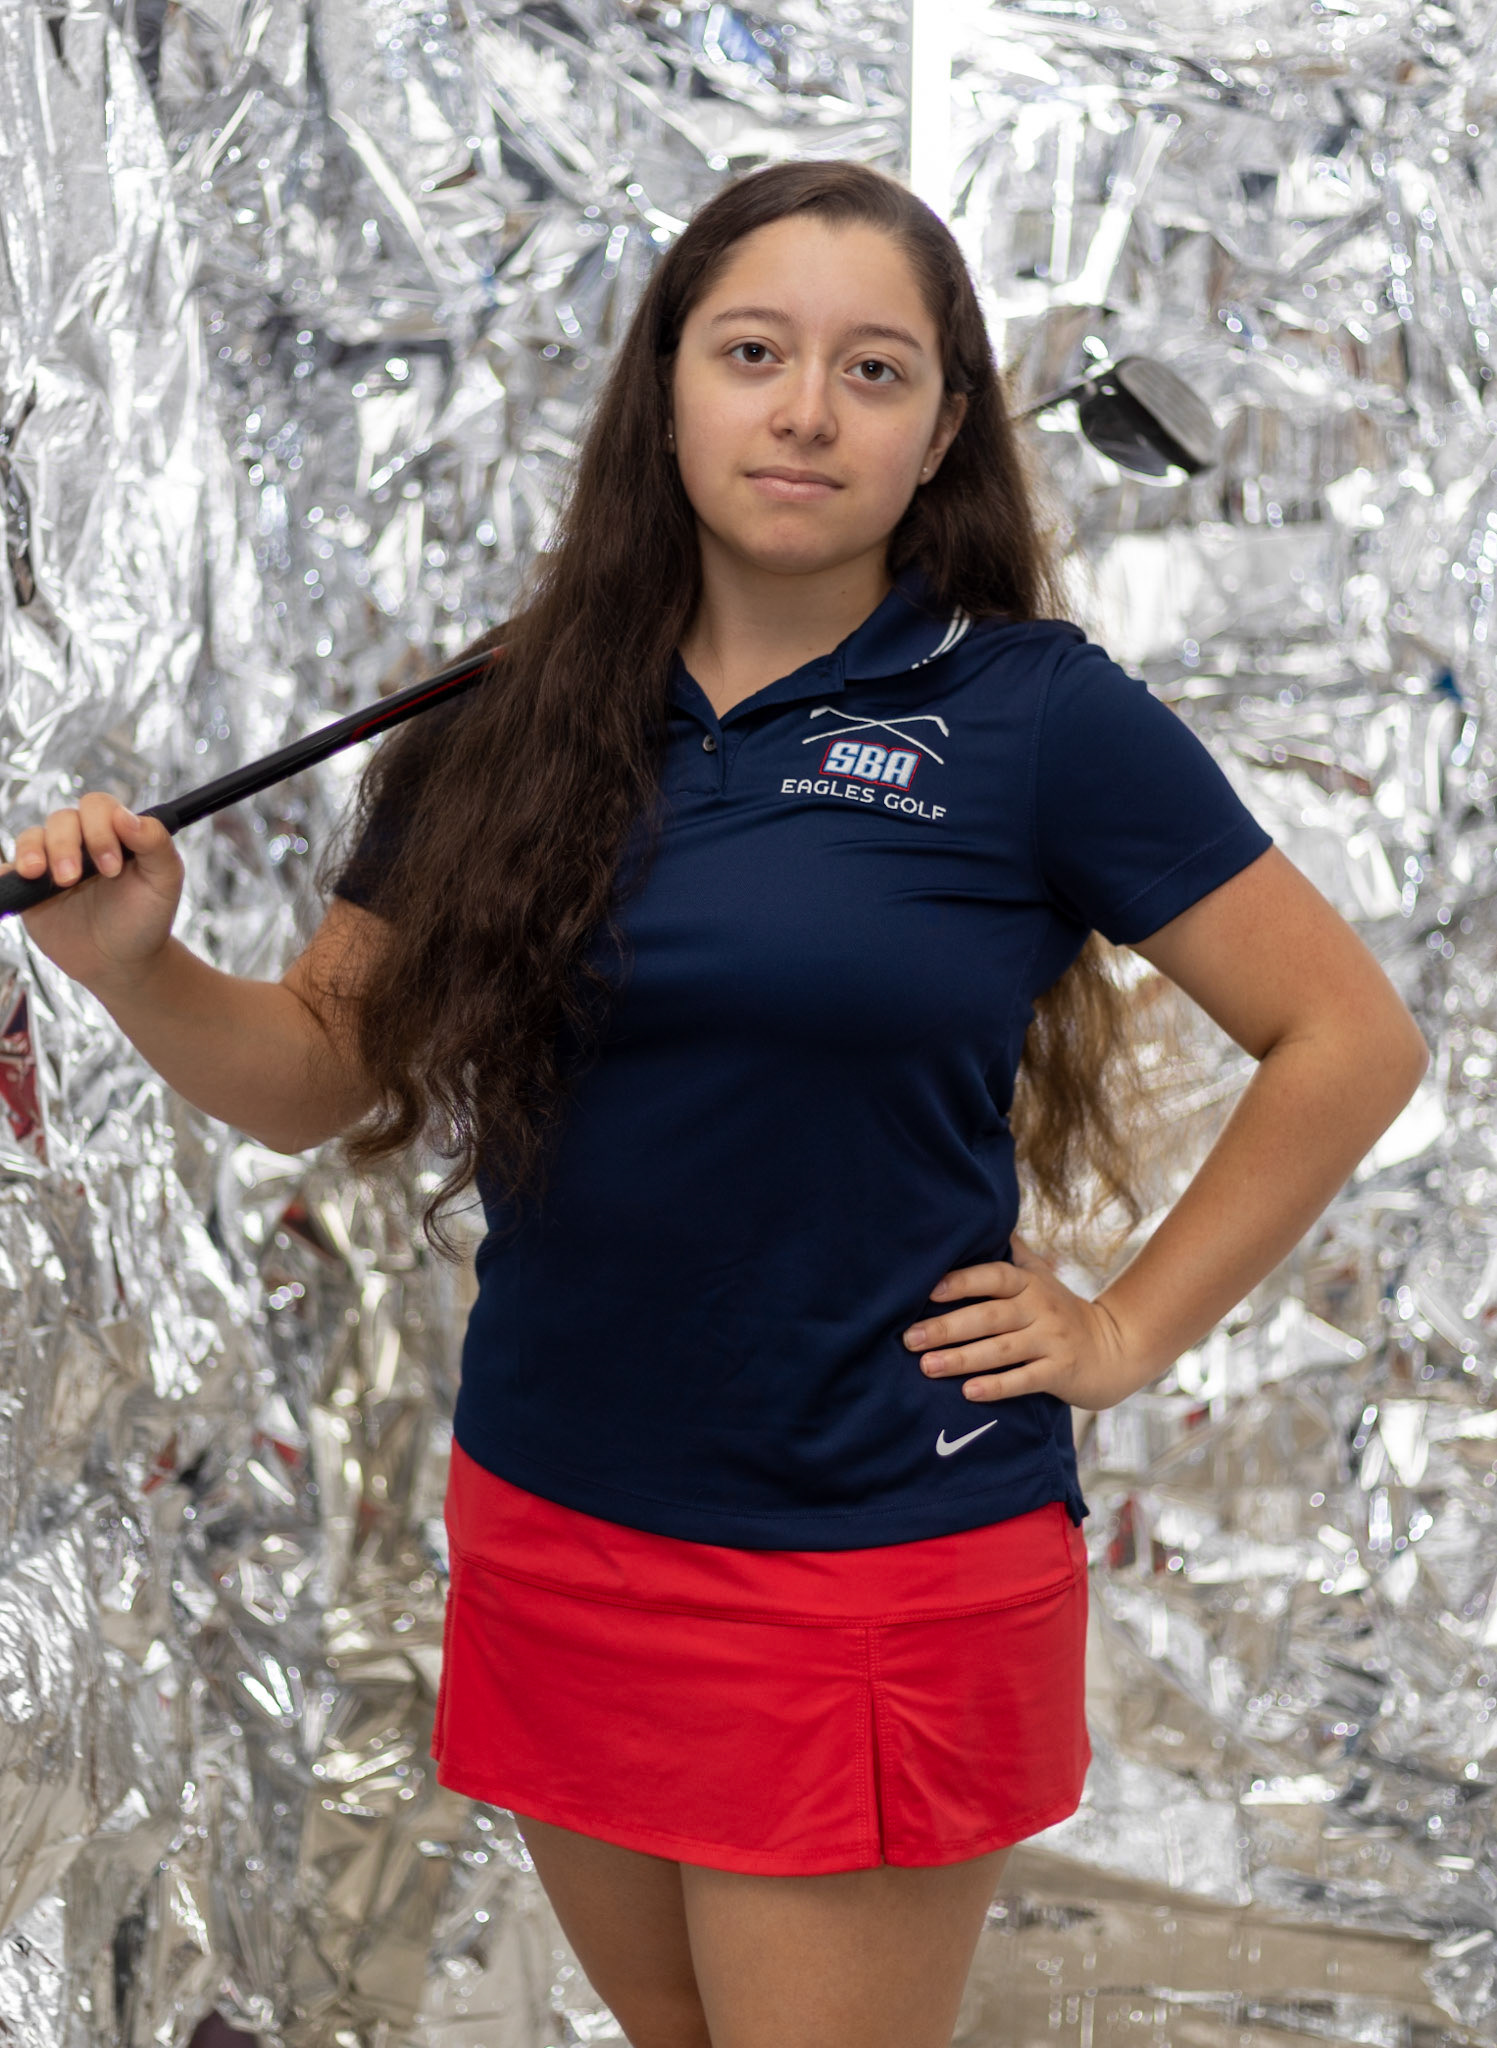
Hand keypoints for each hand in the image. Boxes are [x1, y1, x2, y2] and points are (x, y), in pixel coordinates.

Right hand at [5, 795, 183, 994]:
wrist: (122, 962)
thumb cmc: (146, 917)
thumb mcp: (164, 881)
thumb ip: (155, 843)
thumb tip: (126, 816)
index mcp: (115, 833)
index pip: (98, 807)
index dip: (100, 829)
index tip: (112, 867)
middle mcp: (82, 841)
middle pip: (62, 819)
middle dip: (66, 845)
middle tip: (74, 879)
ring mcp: (53, 861)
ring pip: (32, 837)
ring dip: (34, 851)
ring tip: (41, 875)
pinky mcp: (30, 887)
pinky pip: (9, 869)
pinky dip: (7, 870)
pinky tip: (17, 878)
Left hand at [902, 1232, 1143, 1410]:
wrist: (1115, 1348)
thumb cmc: (1062, 1311)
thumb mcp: (1041, 1276)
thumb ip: (1012, 1254)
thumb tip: (983, 1216)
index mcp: (1030, 1283)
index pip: (994, 1276)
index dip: (962, 1282)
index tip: (929, 1291)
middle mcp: (1040, 1308)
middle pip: (989, 1316)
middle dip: (946, 1328)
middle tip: (910, 1339)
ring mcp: (1052, 1340)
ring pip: (1000, 1350)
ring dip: (961, 1359)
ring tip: (927, 1367)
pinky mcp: (1060, 1372)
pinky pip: (1024, 1380)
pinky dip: (996, 1386)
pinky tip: (968, 1392)